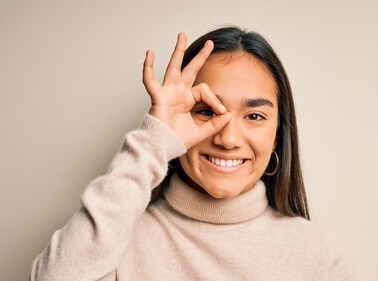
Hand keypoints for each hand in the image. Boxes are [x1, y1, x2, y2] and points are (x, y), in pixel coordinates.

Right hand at [142, 32, 231, 149]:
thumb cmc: (177, 140)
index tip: (222, 111)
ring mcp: (167, 92)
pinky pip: (150, 80)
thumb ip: (216, 123)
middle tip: (210, 44)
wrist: (163, 147)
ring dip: (178, 51)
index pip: (205, 90)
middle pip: (190, 69)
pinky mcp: (158, 97)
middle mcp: (178, 92)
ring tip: (182, 36)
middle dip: (200, 56)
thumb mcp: (202, 131)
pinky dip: (148, 67)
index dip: (215, 99)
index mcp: (188, 100)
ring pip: (174, 67)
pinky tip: (149, 54)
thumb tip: (229, 113)